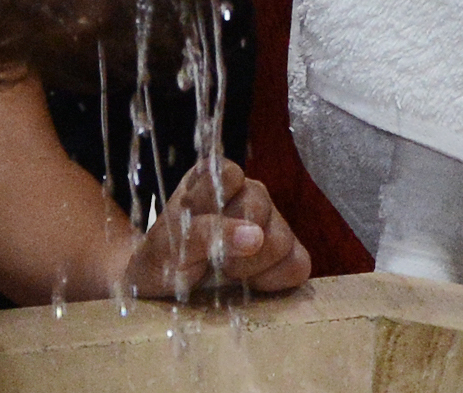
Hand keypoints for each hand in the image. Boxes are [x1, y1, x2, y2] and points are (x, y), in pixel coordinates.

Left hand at [122, 160, 309, 297]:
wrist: (167, 289)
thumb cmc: (164, 259)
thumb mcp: (171, 244)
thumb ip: (206, 232)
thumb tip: (255, 236)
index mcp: (214, 177)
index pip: (230, 174)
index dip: (213, 204)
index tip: (193, 226)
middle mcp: (248, 192)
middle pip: (258, 207)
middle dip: (230, 241)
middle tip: (210, 257)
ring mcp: (272, 221)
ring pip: (281, 238)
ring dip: (250, 265)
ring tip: (227, 271)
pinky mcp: (288, 254)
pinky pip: (298, 265)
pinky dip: (272, 280)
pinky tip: (250, 283)